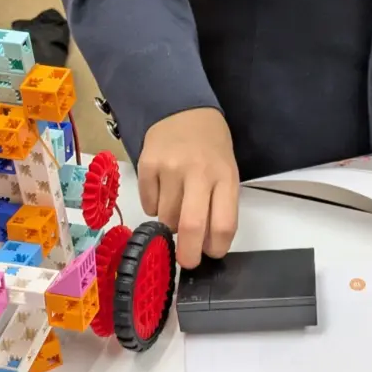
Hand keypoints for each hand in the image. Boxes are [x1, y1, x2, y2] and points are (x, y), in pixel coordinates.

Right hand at [138, 108, 238, 267]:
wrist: (182, 110)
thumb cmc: (210, 148)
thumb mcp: (226, 172)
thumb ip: (220, 205)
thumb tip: (205, 246)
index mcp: (225, 176)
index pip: (224, 223)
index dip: (217, 248)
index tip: (211, 253)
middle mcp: (198, 172)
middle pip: (192, 226)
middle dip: (188, 254)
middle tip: (186, 261)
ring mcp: (170, 168)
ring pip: (166, 219)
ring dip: (171, 224)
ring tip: (177, 206)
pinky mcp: (146, 165)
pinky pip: (148, 205)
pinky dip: (155, 208)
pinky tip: (163, 191)